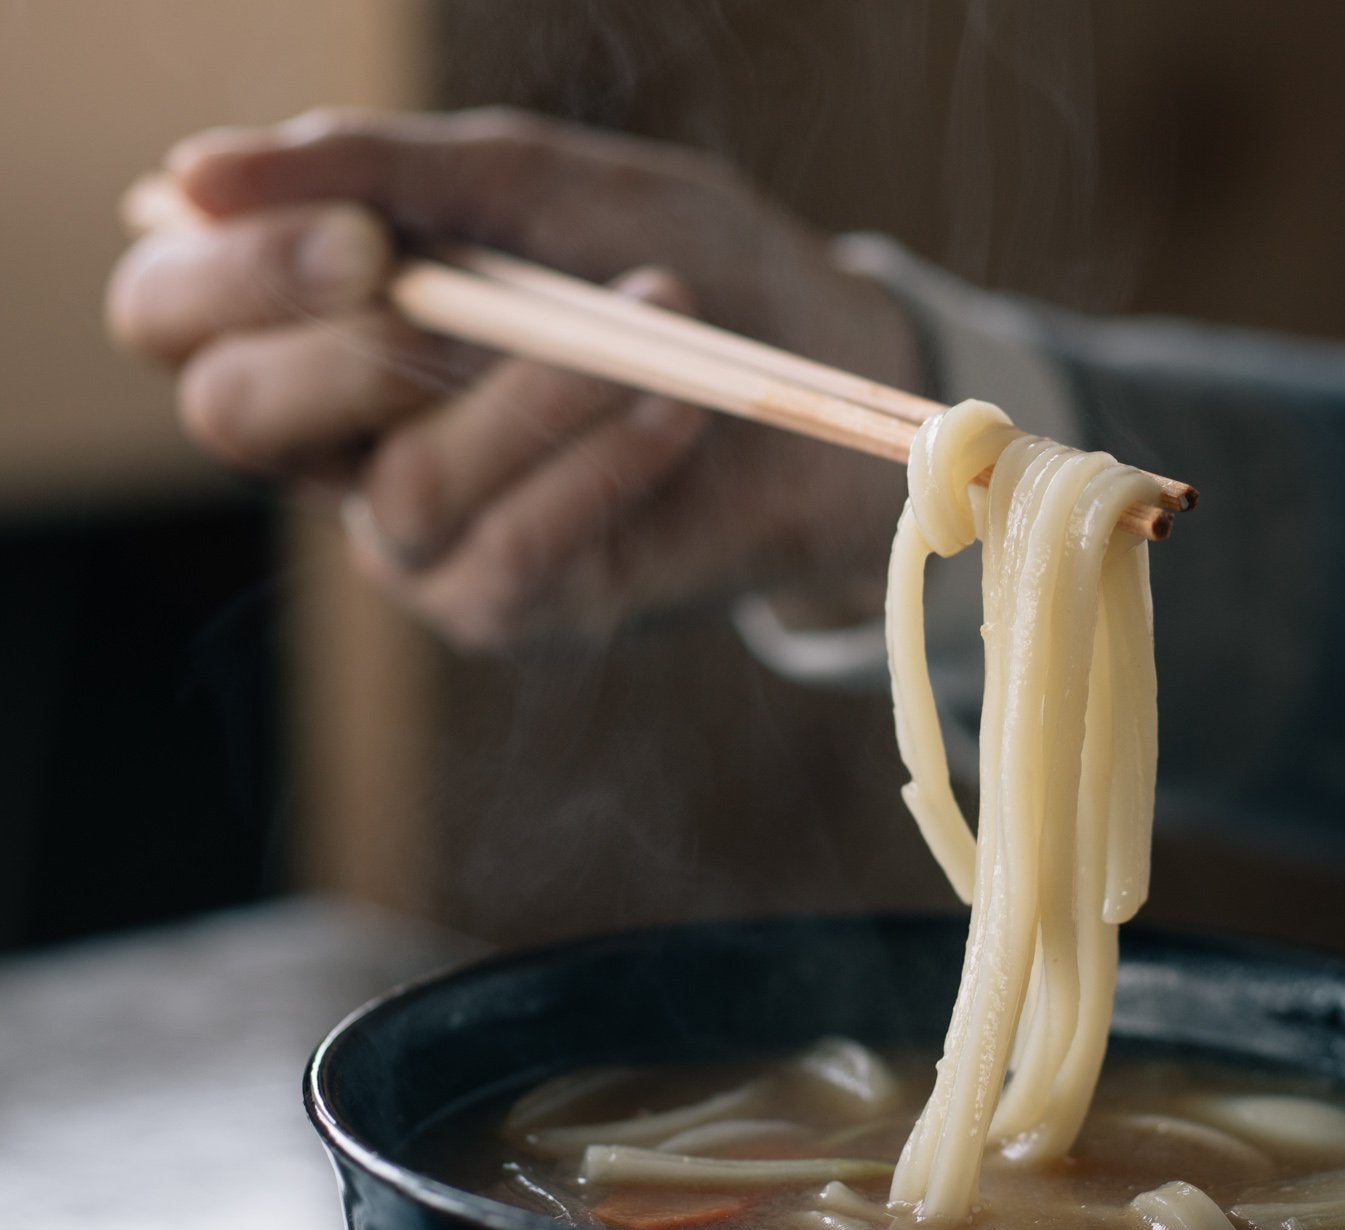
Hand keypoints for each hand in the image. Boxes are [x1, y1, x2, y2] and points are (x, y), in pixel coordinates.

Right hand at [106, 107, 917, 649]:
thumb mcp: (545, 186)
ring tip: (662, 314)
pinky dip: (602, 462)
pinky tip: (677, 406)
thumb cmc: (686, 265)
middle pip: (235, 412)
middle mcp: (342, 438)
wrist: (832, 377)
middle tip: (471, 296)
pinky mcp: (508, 604)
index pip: (172, 310)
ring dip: (537, 394)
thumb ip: (386, 171)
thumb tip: (185, 172)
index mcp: (318, 318)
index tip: (363, 239)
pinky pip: (516, 544)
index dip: (231, 276)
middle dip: (348, 348)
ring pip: (406, 482)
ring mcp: (419, 533)